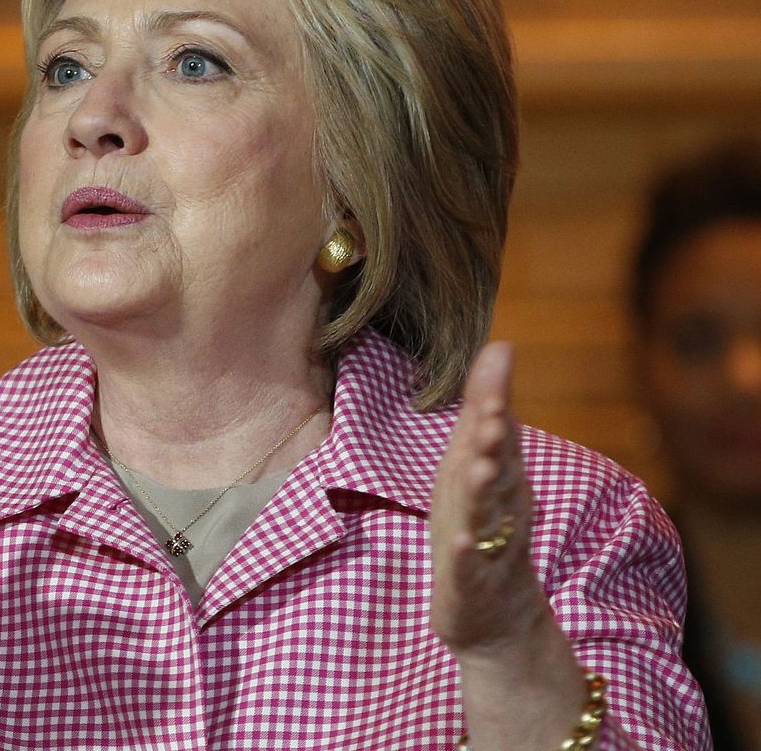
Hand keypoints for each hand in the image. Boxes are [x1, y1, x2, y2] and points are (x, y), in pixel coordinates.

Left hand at [429, 341, 549, 655]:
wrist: (497, 619)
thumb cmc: (485, 527)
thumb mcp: (479, 465)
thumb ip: (487, 409)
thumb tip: (500, 343)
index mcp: (498, 479)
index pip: (499, 436)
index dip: (496, 405)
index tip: (497, 370)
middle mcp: (500, 509)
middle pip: (499, 472)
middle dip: (496, 444)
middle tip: (493, 415)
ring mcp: (489, 549)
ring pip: (487, 517)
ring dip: (483, 493)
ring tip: (479, 469)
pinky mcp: (471, 587)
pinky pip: (470, 570)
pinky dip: (467, 557)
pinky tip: (462, 543)